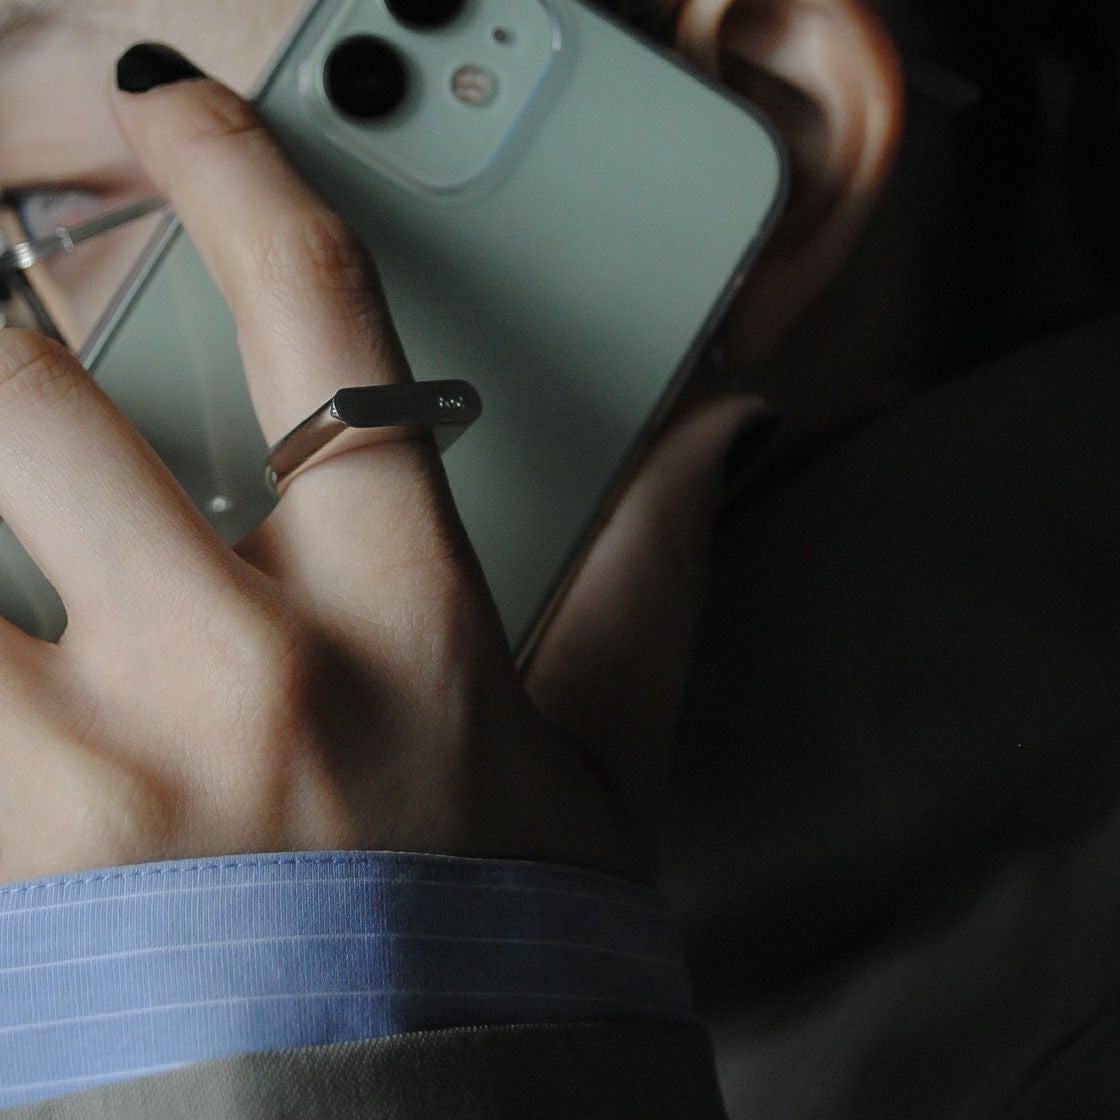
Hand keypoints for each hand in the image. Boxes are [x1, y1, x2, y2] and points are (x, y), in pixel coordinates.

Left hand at [0, 54, 763, 886]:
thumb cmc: (501, 952)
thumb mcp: (605, 762)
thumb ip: (656, 579)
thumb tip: (723, 435)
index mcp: (407, 630)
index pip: (322, 330)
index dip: (240, 178)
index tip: (171, 106)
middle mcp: (243, 678)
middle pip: (33, 396)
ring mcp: (95, 776)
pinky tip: (12, 641)